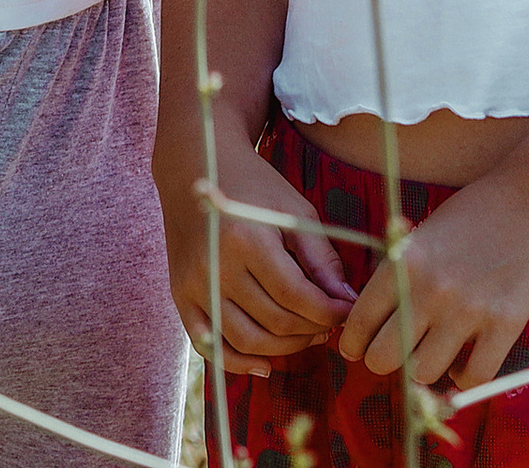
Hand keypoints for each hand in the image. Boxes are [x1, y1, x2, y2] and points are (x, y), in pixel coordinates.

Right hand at [167, 136, 354, 370]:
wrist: (197, 163)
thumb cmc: (254, 186)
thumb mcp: (294, 211)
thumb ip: (321, 259)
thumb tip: (348, 303)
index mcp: (247, 240)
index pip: (297, 297)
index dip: (330, 313)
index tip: (348, 311)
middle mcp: (216, 265)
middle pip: (274, 322)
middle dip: (311, 330)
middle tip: (329, 322)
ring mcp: (194, 283)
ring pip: (247, 341)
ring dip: (285, 349)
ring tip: (305, 335)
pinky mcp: (180, 294)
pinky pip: (209, 344)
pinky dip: (237, 363)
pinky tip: (265, 365)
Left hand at [338, 174, 528, 393]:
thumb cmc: (471, 216)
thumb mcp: (420, 236)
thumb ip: (397, 275)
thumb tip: (372, 321)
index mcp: (402, 262)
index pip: (360, 320)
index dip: (353, 342)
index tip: (356, 349)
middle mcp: (429, 289)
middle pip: (383, 357)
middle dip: (382, 361)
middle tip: (392, 356)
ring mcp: (468, 310)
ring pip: (424, 373)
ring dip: (424, 370)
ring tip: (432, 354)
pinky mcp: (505, 326)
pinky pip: (473, 377)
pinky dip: (464, 377)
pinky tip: (464, 361)